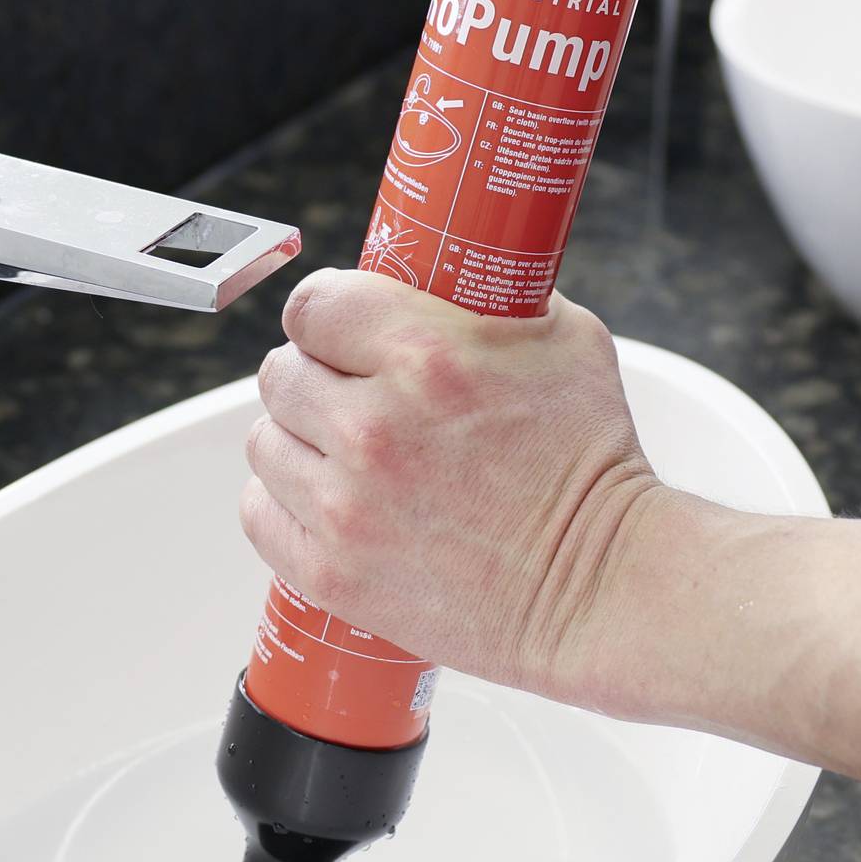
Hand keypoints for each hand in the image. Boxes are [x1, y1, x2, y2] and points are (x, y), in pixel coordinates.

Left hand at [238, 270, 666, 699]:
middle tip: (352, 395)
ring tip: (344, 453)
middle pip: (281, 372)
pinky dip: (285, 504)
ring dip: (299, 440)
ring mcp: (347, 505)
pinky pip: (260, 514)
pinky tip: (327, 500)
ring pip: (266, 441)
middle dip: (315, 376)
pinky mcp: (335, 572)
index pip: (313, 306)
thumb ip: (495, 298)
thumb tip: (449, 278)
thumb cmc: (593, 464)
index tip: (341, 331)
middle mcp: (373, 427)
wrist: (601, 583)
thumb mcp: (565, 340)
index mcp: (425, 355)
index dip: (326, 316)